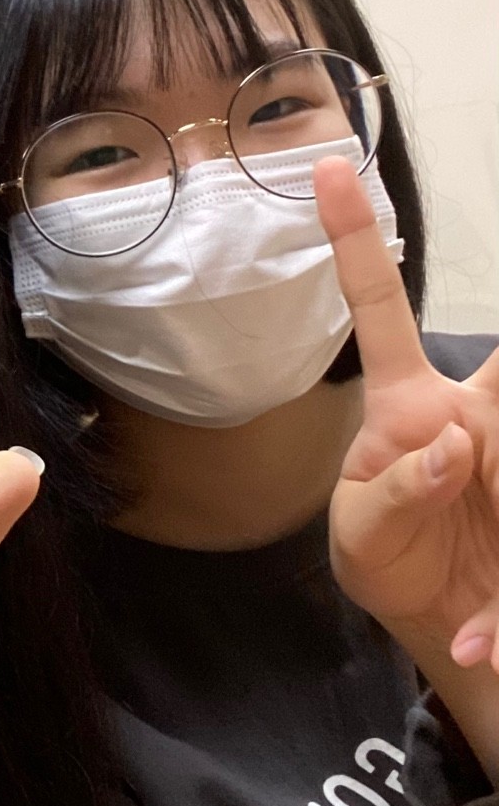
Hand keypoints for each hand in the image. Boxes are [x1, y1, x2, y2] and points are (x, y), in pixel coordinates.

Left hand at [316, 156, 498, 668]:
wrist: (438, 622)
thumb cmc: (386, 552)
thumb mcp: (366, 531)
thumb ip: (399, 488)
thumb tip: (452, 441)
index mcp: (410, 405)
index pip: (379, 310)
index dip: (353, 242)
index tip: (324, 167)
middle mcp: (472, 414)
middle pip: (493, 356)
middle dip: (491, 376)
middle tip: (460, 426)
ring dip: (480, 497)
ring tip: (461, 541)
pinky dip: (498, 613)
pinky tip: (478, 638)